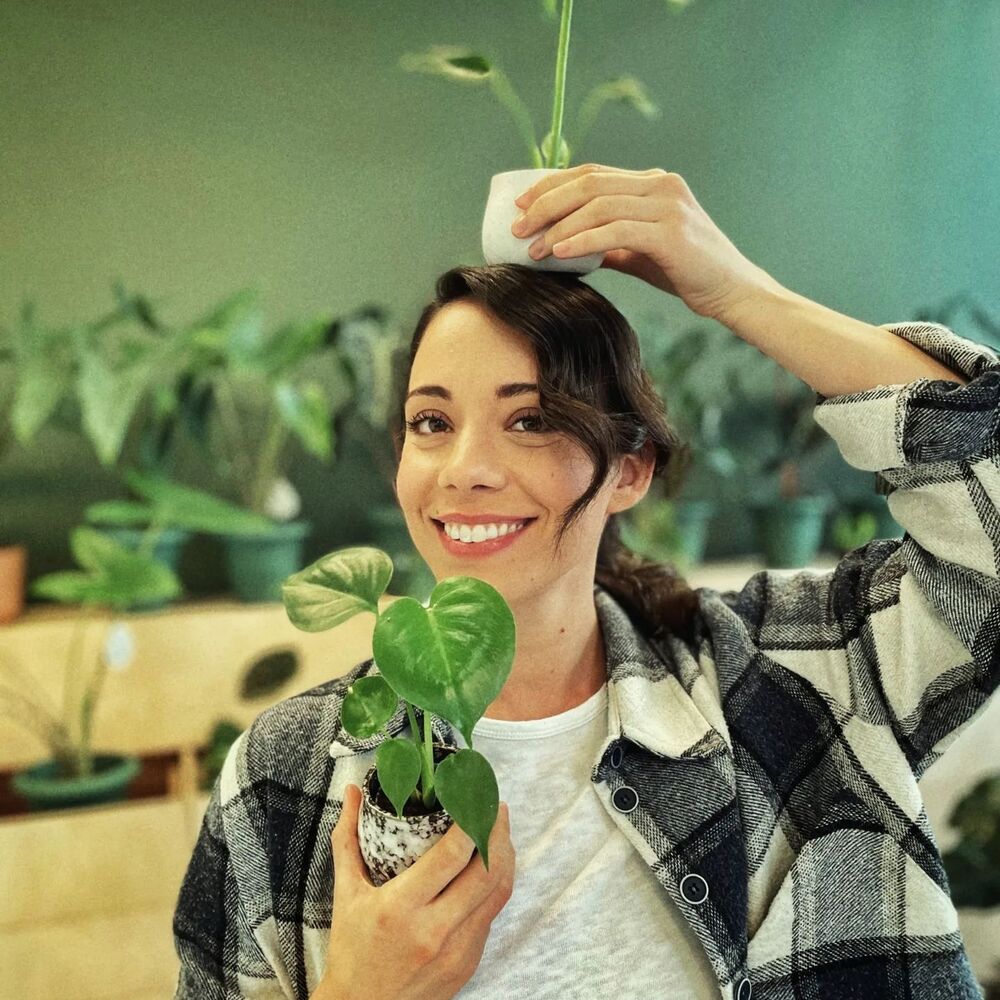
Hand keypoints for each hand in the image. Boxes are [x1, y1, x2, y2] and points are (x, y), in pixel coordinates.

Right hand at [317, 783, 515, 999]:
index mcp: (400, 908)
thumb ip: (348, 839)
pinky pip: (490, 916)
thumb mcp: (346, 893)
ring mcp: (457, 950)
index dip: (472, 824)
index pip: (452, 857)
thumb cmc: (352, 950)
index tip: (477, 799)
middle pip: (486, 872)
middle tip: (497, 809)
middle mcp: (434, 930)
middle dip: (498, 834)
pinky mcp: (469, 963)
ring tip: (500, 833)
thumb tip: (350, 792)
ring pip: (498, 894)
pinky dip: (495, 888)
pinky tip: (490, 869)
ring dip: (505, 858)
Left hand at [510, 163, 779, 324]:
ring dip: (558, 226)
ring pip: (598, 205)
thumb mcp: (642, 253)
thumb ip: (611, 242)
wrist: (732, 292)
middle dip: (547, 203)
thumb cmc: (689, 273)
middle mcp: (661, 185)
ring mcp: (668, 206)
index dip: (553, 185)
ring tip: (531, 248)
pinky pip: (615, 231)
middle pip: (590, 183)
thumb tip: (569, 246)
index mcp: (654, 183)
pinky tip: (559, 253)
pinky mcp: (670, 233)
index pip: (593, 173)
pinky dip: (582, 241)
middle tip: (517, 226)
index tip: (522, 206)